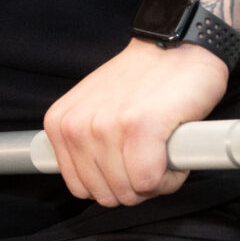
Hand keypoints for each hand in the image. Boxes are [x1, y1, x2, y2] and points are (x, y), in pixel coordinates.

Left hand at [43, 39, 229, 208]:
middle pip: (107, 194)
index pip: (80, 187)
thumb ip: (85, 143)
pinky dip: (171, 175)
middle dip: (136, 184)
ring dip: (157, 179)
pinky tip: (173, 147)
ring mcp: (106, 126)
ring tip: (163, 146)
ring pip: (131, 191)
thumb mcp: (96, 108)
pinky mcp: (139, 127)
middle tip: (152, 152)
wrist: (179, 45)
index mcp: (60, 123)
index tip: (132, 157)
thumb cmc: (145, 80)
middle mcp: (76, 126)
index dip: (114, 181)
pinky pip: (150, 181)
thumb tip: (94, 184)